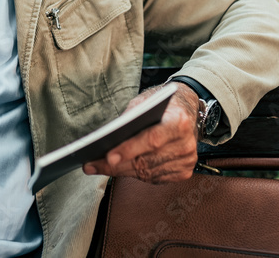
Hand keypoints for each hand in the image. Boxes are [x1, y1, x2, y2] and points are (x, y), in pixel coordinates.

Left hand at [82, 83, 200, 183]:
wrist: (187, 110)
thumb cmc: (163, 105)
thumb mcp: (146, 101)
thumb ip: (130, 117)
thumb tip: (108, 138)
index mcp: (179, 121)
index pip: (151, 139)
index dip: (129, 149)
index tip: (108, 157)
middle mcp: (186, 144)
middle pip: (146, 160)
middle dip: (116, 165)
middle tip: (91, 165)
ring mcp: (186, 160)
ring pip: (147, 173)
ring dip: (121, 171)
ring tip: (99, 167)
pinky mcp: (184, 172)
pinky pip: (154, 178)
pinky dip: (135, 175)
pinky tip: (119, 169)